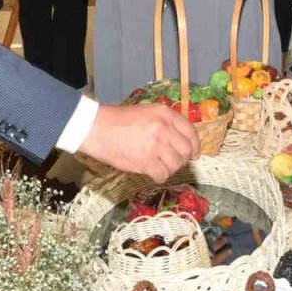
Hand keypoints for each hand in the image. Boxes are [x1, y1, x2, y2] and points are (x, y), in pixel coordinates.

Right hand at [78, 103, 199, 181]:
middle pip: (186, 150)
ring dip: (169, 169)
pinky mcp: (146, 161)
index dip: (195, 146)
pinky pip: (163, 175)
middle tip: (173, 162)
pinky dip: (159, 177)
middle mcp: (163, 128)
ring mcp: (155, 145)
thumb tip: (181, 142)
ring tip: (158, 166)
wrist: (96, 128)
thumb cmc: (118, 121)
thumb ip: (164, 124)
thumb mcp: (146, 113)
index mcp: (164, 113)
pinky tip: (153, 173)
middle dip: (183, 159)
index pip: (190, 132)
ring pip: (176, 164)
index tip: (194, 154)